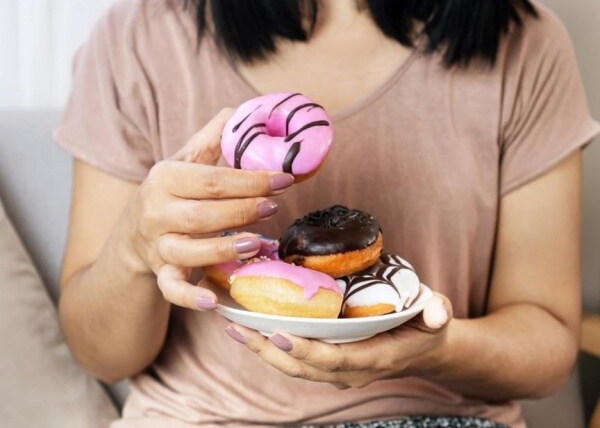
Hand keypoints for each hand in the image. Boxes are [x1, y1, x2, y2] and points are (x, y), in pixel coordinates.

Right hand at [118, 108, 294, 309]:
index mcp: (164, 178)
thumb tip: (240, 111)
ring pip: (190, 249)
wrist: (133, 232)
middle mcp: (156, 211)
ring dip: (225, 249)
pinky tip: (212, 303)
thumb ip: (211, 140)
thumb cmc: (170, 193)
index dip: (250, 180)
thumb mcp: (184, 162)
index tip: (284, 179)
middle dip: (243, 211)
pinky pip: (171, 288)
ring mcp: (157, 245)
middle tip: (274, 207)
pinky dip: (189, 297)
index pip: (212, 180)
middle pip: (204, 214)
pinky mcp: (160, 272)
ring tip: (257, 244)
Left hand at [224, 293, 452, 388]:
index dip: (307, 352)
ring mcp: (338, 368)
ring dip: (262, 348)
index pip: (335, 361)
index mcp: (374, 358)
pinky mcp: (329, 360)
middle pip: (303, 368)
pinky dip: (270, 345)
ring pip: (293, 366)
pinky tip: (250, 326)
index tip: (280, 336)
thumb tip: (438, 312)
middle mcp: (351, 370)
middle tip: (239, 328)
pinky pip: (295, 357)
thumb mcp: (437, 315)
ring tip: (234, 326)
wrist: (423, 347)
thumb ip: (438, 311)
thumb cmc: (426, 326)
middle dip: (269, 350)